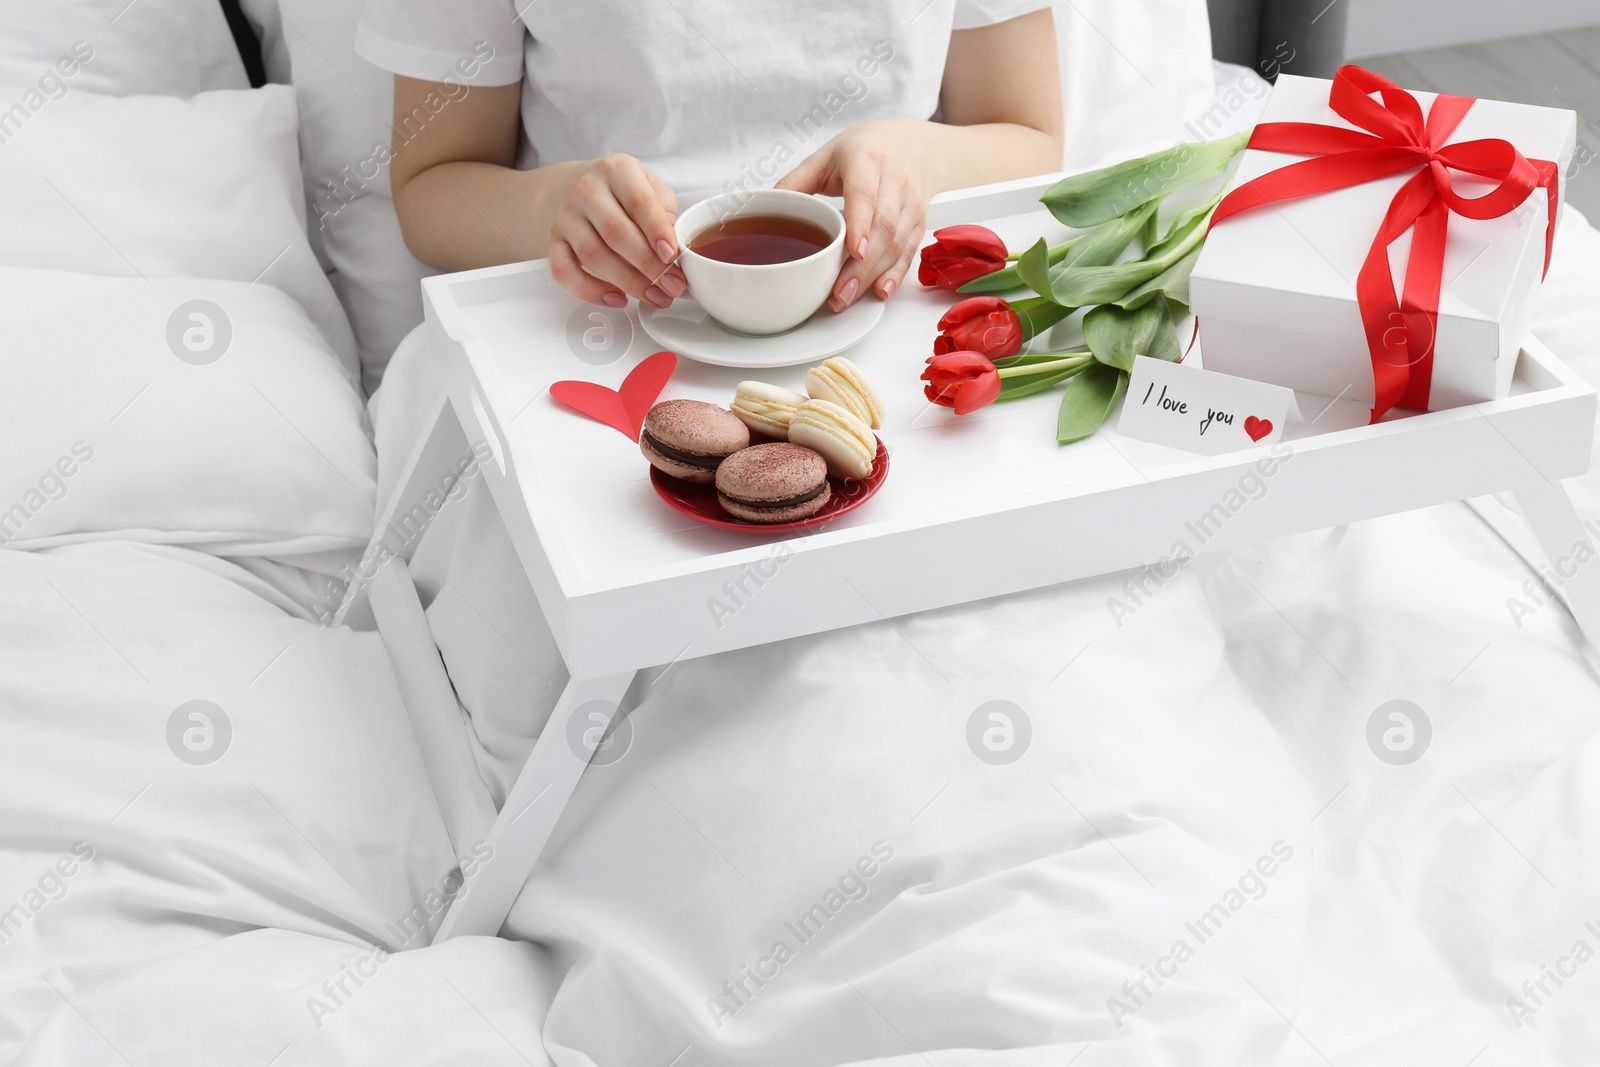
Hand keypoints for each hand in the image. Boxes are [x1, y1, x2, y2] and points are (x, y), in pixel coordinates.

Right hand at [549, 154, 686, 308]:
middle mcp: (586, 190)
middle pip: (615, 233)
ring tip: (655, 297)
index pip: (638, 202)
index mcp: (616, 171)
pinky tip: (617, 298)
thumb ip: (666, 214)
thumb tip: (677, 250)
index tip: (672, 256)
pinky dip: (590, 291)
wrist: (573, 187)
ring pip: (593, 255)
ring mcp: (566, 216)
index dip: (657, 231)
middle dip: (648, 266)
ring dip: (627, 283)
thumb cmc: (621, 192)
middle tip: (672, 286)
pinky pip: (564, 271)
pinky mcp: (553, 241)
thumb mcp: (650, 188)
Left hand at [776, 120, 937, 311]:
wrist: (913, 146)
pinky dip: (895, 274)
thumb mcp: (826, 156)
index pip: (866, 194)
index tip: (854, 251)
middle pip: (883, 228)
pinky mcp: (919, 221)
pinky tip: (880, 290)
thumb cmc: (866, 150)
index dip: (861, 224)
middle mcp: (894, 180)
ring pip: (897, 243)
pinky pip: (909, 250)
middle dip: (861, 266)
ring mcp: (910, 203)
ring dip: (873, 275)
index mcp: (866, 160)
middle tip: (838, 293)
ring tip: (847, 298)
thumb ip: (795, 181)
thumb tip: (764, 207)